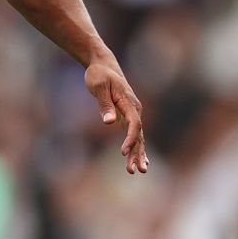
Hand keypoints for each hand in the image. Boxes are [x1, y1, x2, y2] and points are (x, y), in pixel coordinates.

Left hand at [86, 56, 148, 174]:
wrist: (104, 66)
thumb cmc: (98, 75)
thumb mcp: (98, 86)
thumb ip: (104, 104)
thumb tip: (109, 122)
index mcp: (129, 102)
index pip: (134, 123)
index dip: (130, 139)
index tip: (123, 153)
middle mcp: (135, 109)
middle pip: (139, 134)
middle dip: (138, 153)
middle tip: (136, 170)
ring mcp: (133, 114)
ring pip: (138, 137)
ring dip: (138, 154)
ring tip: (137, 171)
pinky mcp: (127, 117)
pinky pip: (134, 135)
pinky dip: (136, 148)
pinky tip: (137, 162)